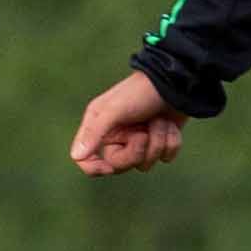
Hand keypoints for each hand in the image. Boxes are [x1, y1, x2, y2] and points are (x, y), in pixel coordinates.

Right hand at [70, 70, 186, 176]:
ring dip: (158, 141)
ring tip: (160, 121)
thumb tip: (76, 156)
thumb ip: (94, 132)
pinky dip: (171, 140)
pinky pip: (166, 156)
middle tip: (144, 132)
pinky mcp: (160, 141)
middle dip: (137, 150)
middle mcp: (117, 136)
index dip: (94, 168)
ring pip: (146, 164)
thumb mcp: (114, 109)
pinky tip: (170, 124)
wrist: (174, 82)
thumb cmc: (140, 92)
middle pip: (120, 166)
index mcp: (99, 127)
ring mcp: (140, 140)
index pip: (85, 159)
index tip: (109, 168)